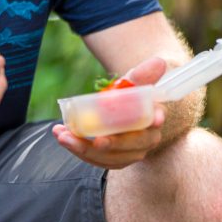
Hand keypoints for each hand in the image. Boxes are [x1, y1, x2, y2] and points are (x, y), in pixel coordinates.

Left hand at [53, 56, 167, 168]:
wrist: (117, 108)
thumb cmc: (127, 95)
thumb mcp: (132, 83)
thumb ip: (142, 75)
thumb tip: (158, 62)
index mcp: (152, 119)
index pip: (154, 123)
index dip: (153, 121)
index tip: (152, 120)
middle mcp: (145, 141)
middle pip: (132, 147)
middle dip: (114, 145)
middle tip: (96, 141)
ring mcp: (128, 153)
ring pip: (111, 158)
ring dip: (86, 150)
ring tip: (64, 137)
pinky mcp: (112, 158)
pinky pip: (96, 159)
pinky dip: (78, 150)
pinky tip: (63, 136)